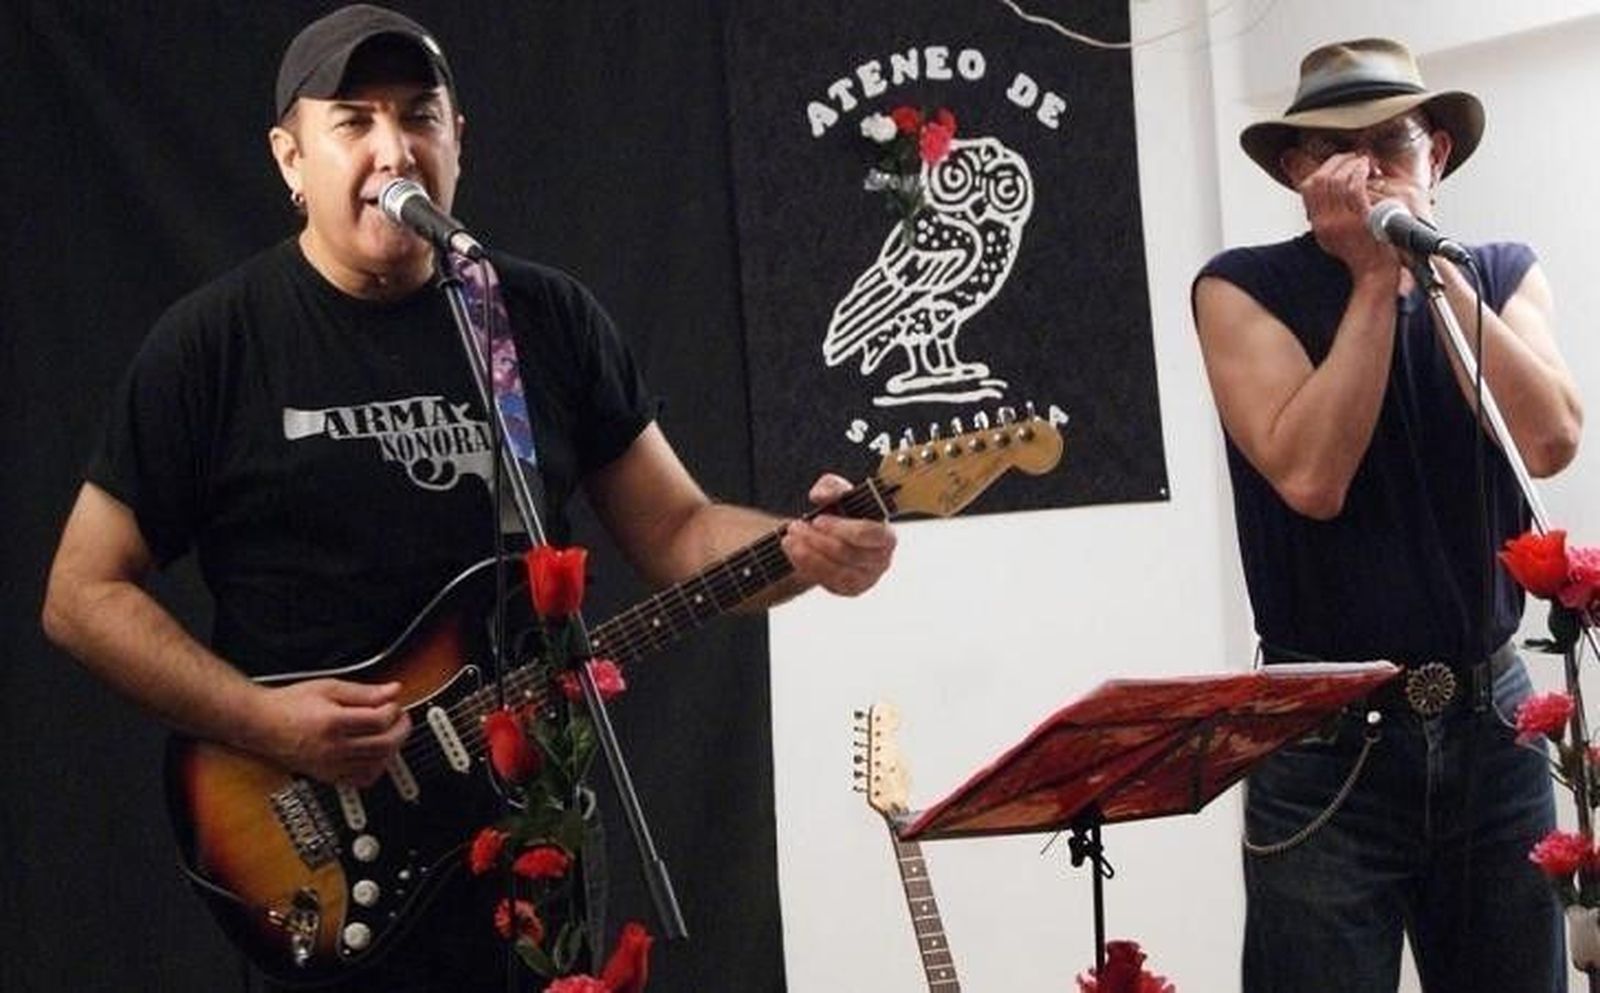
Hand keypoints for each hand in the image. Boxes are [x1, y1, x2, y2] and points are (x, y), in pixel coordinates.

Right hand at [252, 678, 411, 786]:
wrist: (261, 724)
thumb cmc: (290, 704)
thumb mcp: (329, 687)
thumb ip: (364, 692)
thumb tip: (392, 691)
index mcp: (333, 723)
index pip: (379, 721)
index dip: (393, 710)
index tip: (393, 703)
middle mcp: (332, 748)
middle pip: (383, 745)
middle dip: (400, 730)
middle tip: (401, 718)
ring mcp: (330, 765)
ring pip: (376, 764)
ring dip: (391, 748)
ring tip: (390, 733)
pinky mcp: (327, 776)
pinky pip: (361, 779)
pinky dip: (376, 768)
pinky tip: (376, 754)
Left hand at [779, 473, 896, 596]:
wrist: (835, 537)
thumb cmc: (844, 513)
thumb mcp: (839, 493)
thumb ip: (832, 486)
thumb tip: (821, 496)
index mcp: (886, 536)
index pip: (868, 534)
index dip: (841, 528)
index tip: (817, 520)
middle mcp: (881, 560)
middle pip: (848, 553)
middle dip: (817, 539)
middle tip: (795, 526)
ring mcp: (867, 579)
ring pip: (836, 570)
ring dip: (808, 555)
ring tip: (789, 539)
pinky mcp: (850, 589)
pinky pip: (828, 582)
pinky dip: (807, 566)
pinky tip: (794, 552)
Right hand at [1299, 152, 1398, 280]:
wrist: (1376, 272)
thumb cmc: (1363, 254)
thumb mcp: (1335, 236)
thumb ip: (1328, 215)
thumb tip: (1327, 191)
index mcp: (1319, 224)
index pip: (1308, 187)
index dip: (1322, 169)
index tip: (1336, 164)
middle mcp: (1326, 222)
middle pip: (1321, 180)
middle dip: (1337, 162)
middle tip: (1352, 158)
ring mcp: (1342, 221)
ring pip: (1337, 179)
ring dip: (1351, 164)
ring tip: (1363, 161)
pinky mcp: (1360, 219)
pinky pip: (1354, 186)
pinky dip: (1359, 171)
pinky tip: (1367, 168)